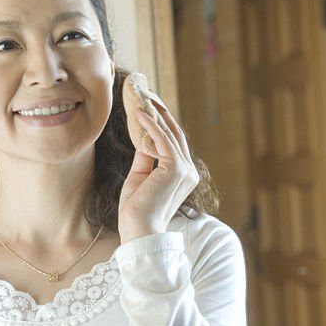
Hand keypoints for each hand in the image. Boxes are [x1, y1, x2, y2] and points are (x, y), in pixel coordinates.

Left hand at [117, 89, 199, 242]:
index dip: (162, 123)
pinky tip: (139, 114)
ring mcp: (184, 169)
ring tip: (142, 98)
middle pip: (176, 133)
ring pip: (170, 134)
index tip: (150, 107)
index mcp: (184, 175)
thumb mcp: (140, 178)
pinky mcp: (175, 168)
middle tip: (148, 94)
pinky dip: (151, 126)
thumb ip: (145, 158)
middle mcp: (189, 171)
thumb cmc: (136, 211)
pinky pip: (163, 140)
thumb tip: (142, 139)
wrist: (139, 231)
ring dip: (155, 114)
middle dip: (161, 112)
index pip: (174, 143)